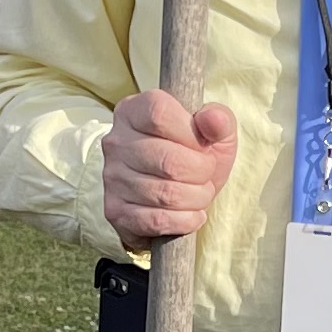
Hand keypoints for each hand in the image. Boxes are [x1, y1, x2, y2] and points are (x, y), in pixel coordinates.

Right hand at [102, 89, 236, 247]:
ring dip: (196, 198)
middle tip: (206, 175)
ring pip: (165, 194)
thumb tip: (212, 118)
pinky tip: (192, 214)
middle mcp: (116, 142)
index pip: (159, 114)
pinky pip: (156, 220)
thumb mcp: (213, 132)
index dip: (191, 134)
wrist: (177, 196)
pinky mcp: (115, 211)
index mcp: (134, 111)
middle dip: (200, 172)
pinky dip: (185, 220)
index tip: (202, 145)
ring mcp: (112, 178)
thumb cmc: (193, 157)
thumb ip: (218, 119)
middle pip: (167, 160)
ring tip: (200, 193)